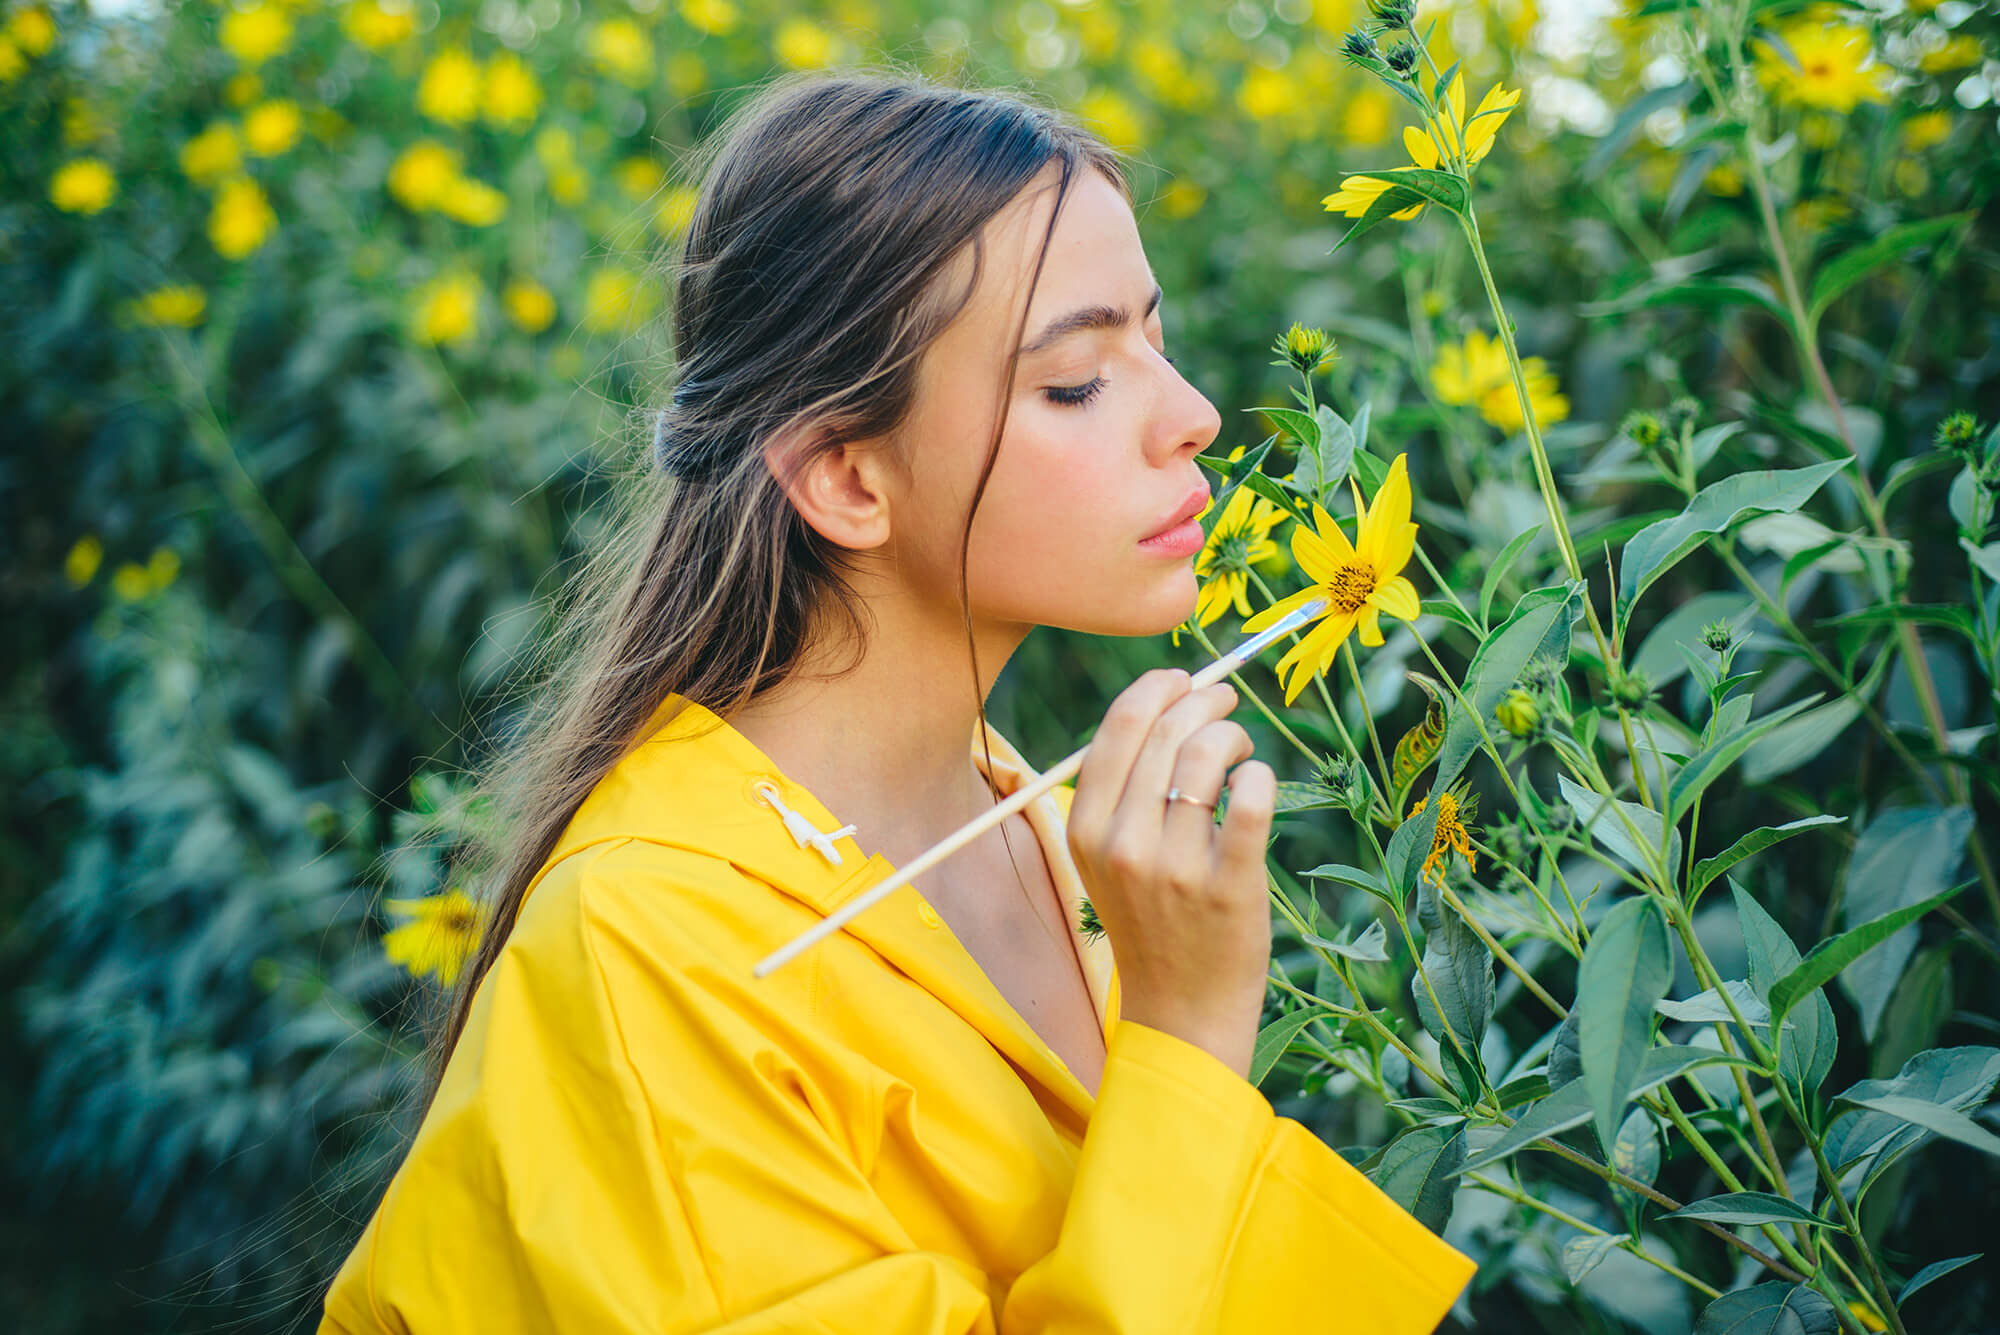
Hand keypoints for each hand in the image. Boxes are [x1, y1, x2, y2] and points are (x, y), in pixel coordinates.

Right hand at [1065, 668, 1275, 1080]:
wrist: (1182, 1010)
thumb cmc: (1153, 921)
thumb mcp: (1108, 859)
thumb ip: (1124, 791)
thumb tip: (1167, 703)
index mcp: (1085, 829)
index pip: (1119, 727)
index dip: (1157, 689)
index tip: (1183, 680)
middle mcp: (1123, 844)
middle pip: (1165, 732)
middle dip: (1204, 700)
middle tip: (1226, 704)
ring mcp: (1175, 867)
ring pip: (1207, 755)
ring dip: (1232, 735)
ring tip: (1239, 752)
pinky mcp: (1229, 885)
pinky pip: (1251, 797)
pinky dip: (1259, 775)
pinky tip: (1256, 784)